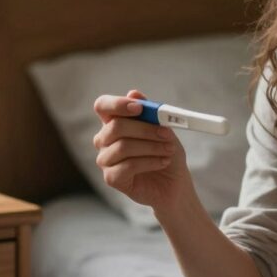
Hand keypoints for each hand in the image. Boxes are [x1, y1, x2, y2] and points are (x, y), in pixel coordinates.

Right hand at [92, 89, 195, 211]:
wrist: (174, 183)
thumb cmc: (166, 152)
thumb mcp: (163, 128)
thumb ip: (149, 112)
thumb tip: (133, 93)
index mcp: (113, 121)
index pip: (103, 106)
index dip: (117, 104)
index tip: (139, 108)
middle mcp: (104, 139)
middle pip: (115, 127)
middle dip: (145, 129)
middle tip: (167, 134)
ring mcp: (105, 159)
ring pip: (123, 147)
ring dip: (151, 147)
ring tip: (169, 150)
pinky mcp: (111, 178)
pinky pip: (128, 166)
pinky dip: (150, 162)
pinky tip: (163, 162)